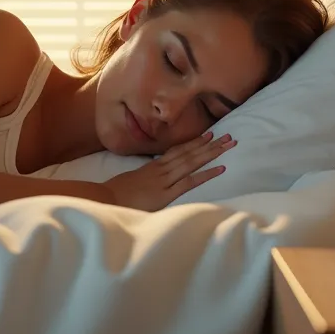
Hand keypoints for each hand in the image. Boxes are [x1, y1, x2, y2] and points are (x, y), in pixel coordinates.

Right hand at [103, 131, 235, 210]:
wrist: (106, 198)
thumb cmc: (116, 193)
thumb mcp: (133, 181)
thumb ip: (146, 178)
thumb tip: (153, 179)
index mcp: (153, 166)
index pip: (177, 151)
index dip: (194, 143)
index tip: (208, 135)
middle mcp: (161, 169)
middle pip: (188, 153)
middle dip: (209, 144)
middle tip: (228, 136)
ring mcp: (165, 180)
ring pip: (192, 162)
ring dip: (211, 153)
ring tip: (228, 145)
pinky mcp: (166, 192)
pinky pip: (189, 181)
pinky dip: (206, 174)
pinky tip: (220, 168)